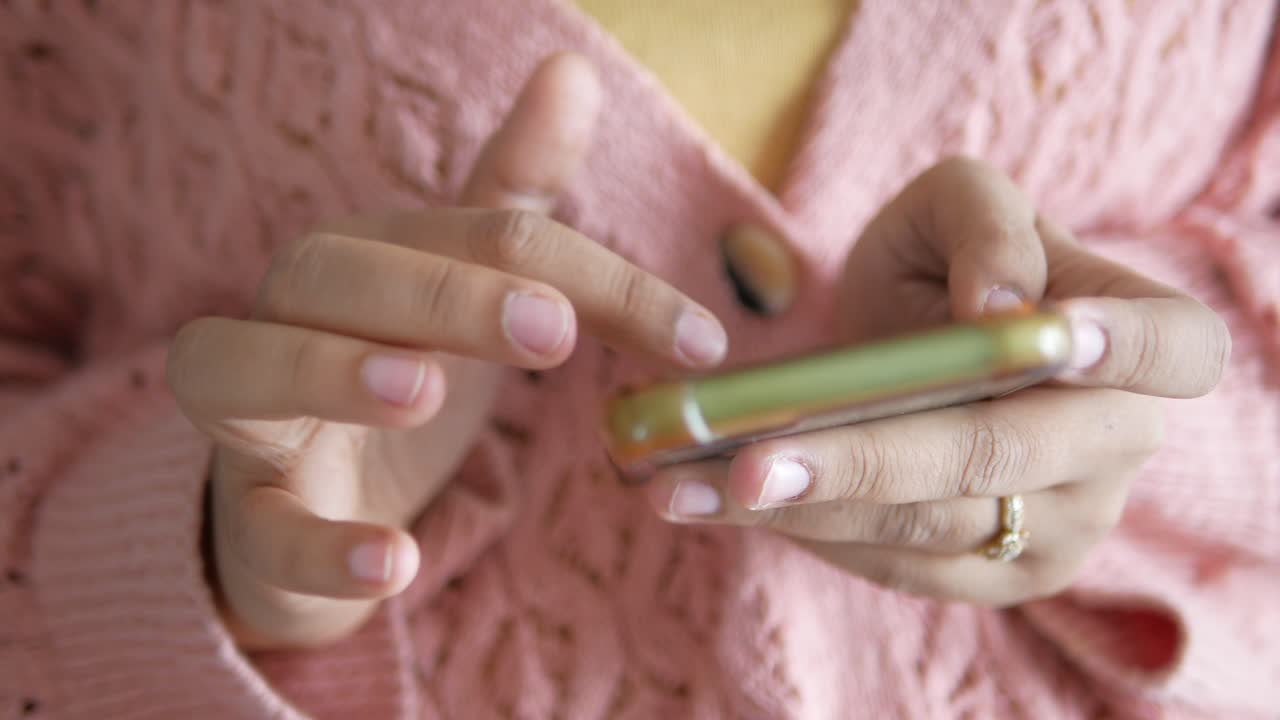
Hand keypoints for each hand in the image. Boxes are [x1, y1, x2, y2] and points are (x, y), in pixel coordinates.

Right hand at [167, 55, 727, 646]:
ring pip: (243, 370)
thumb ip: (513, 194)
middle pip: (338, 278)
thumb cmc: (394, 375)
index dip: (593, 277)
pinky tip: (394, 559)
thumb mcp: (465, 288)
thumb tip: (570, 67)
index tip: (699, 340)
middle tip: (552, 332)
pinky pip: (260, 524)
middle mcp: (291, 317)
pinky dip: (320, 541)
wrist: (312, 505)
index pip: (478, 238)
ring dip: (328, 371)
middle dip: (444, 294)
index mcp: (365, 258)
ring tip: (418, 389)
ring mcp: (255, 419)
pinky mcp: (252, 516)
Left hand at [647, 157, 1228, 605]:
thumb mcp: (954, 208)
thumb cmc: (940, 266)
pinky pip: (899, 567)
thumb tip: (1002, 306)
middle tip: (748, 460)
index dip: (1118, 345)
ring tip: (689, 483)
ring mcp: (1065, 524)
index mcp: (1142, 340)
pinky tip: (722, 505)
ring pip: (930, 525)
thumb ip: (986, 224)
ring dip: (804, 507)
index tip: (1037, 334)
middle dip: (866, 459)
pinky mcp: (998, 574)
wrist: (919, 352)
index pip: (1173, 349)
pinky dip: (807, 534)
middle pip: (999, 456)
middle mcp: (1117, 443)